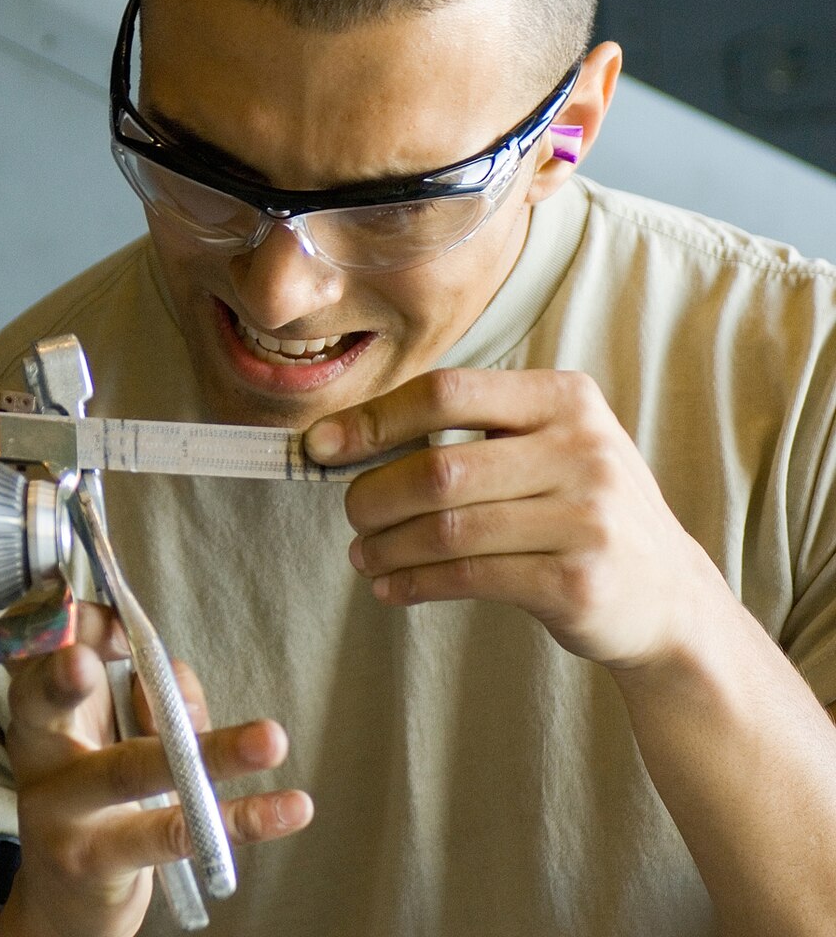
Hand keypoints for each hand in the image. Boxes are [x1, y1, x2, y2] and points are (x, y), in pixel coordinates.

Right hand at [0, 605, 310, 936]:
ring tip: (270, 739)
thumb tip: (175, 681)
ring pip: (131, 769)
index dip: (68, 631)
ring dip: (208, 751)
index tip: (108, 617)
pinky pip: (174, 833)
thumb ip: (144, 698)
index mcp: (39, 710)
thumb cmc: (97, 799)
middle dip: (62, 678)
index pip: (39, 652)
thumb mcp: (109, 737)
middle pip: (46, 704)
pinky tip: (290, 808)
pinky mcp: (96, 861)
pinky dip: (243, 819)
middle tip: (85, 662)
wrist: (65, 899)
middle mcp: (39, 753)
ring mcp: (62, 812)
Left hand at [307, 368, 729, 669]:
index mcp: (565, 399)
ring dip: (387, 546)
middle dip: (373, 495)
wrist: (667, 597)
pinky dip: (415, 582)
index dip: (373, 419)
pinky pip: (469, 576)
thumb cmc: (580, 512)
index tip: (323, 446)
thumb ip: (467, 433)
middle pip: (438, 468)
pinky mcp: (578, 581)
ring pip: (446, 528)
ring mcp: (587, 517)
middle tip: (353, 515)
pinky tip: (393, 588)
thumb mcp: (547, 448)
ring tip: (365, 556)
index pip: (447, 393)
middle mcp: (583, 450)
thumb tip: (340, 440)